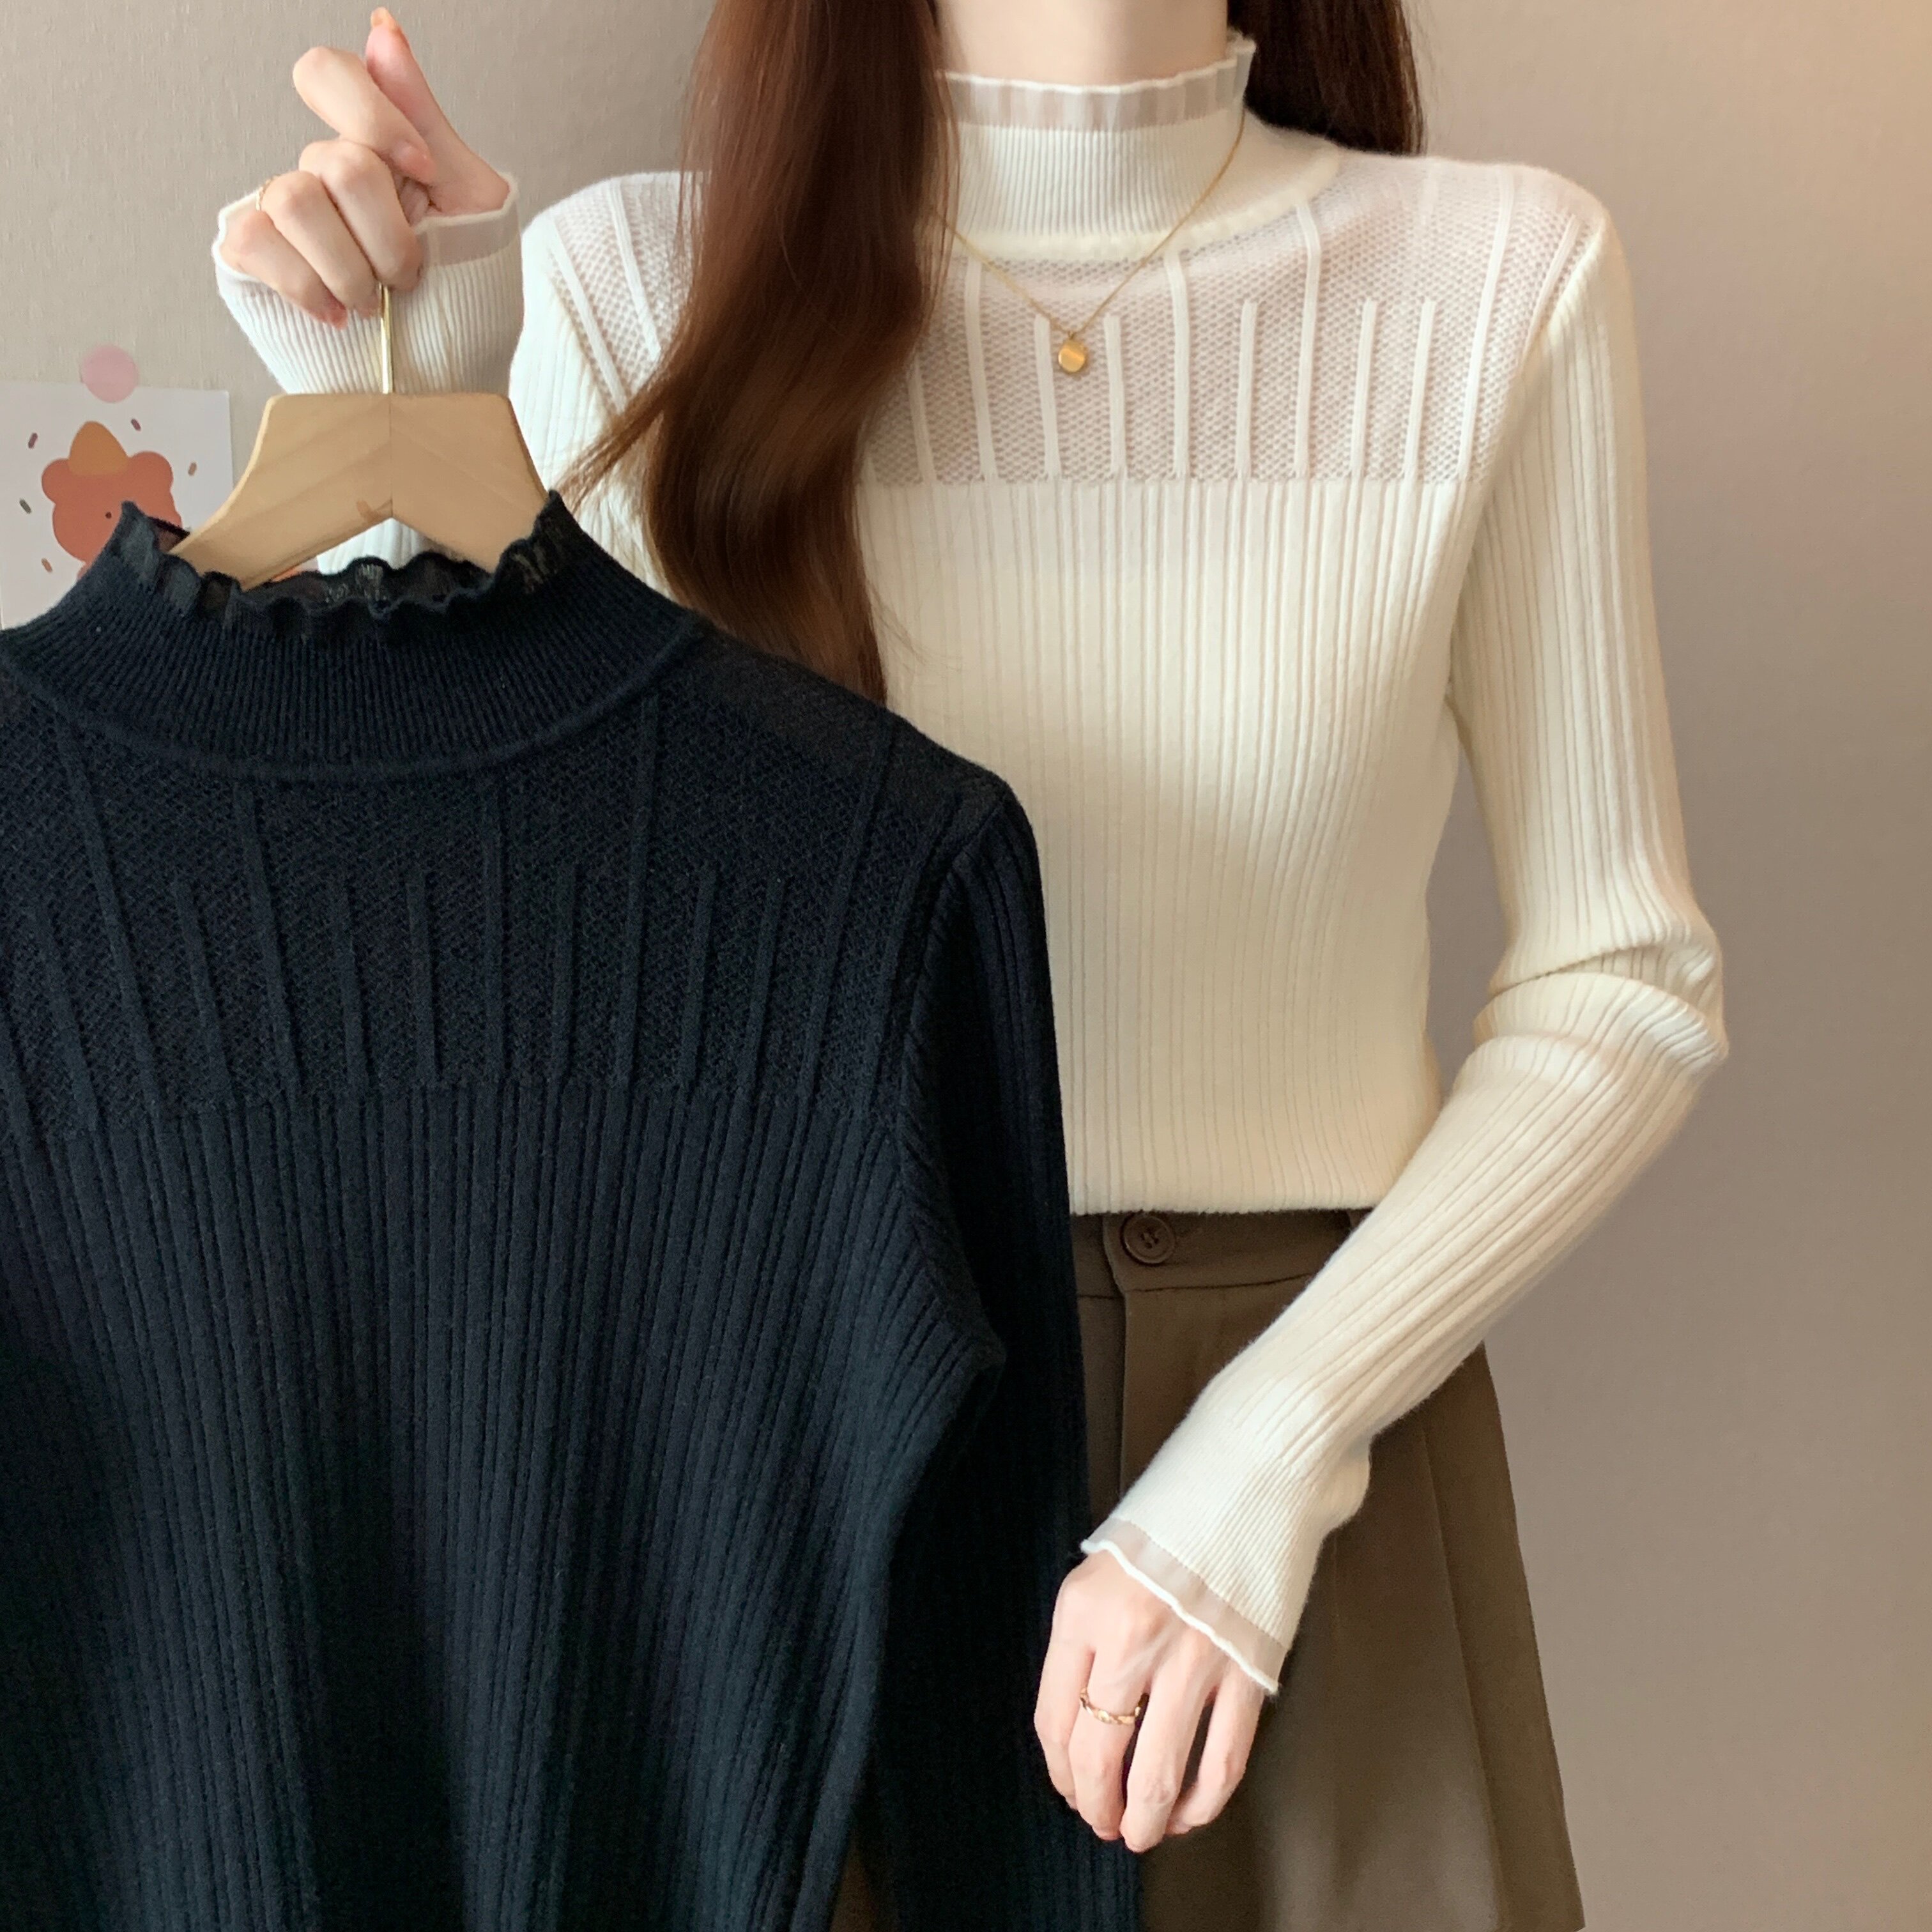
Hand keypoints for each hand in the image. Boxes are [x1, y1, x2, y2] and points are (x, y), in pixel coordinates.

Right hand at [217, 8, 509, 328]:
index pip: (327, 73)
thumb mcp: (471, 206)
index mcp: (369, 148)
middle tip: (409, 277)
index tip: (423, 173)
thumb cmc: (467, 298)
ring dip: (352, 267)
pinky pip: (253, 240)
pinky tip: (336, 315)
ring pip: (293, 200)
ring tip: (374, 303)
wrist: (449, 381)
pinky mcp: (250, 261)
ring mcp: (280, 215)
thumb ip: (425, 120)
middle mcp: (317, 173)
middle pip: (334, 160)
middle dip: (388, 234)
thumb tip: (381, 29)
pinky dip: (306, 286)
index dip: (374, 117)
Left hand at [1036, 1548, 1265, 1851]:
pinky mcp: (1246, 1672)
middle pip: (1099, 1755)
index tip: (1069, 1788)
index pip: (1054, 1718)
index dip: (1060, 1771)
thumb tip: (1081, 1722)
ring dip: (1146, 1820)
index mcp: (1084, 1610)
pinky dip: (1204, 1801)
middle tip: (1102, 1821)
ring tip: (1143, 1832)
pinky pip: (1222, 1761)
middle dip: (1096, 1806)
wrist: (1249, 1481)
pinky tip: (1193, 1811)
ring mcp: (1193, 1660)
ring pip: (1159, 1773)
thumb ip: (1086, 1639)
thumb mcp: (1101, 1568)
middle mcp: (1131, 1639)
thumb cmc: (1172, 1523)